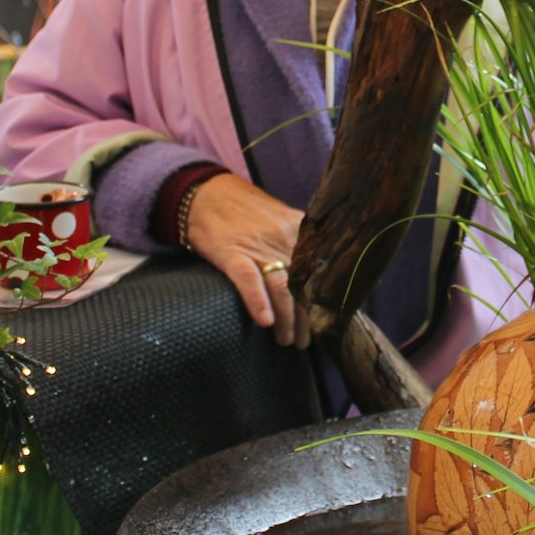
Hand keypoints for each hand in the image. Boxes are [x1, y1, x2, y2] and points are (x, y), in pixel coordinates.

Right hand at [183, 174, 307, 346]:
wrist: (207, 192)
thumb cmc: (246, 211)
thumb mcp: (281, 221)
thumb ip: (299, 244)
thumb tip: (318, 277)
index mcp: (299, 232)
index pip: (319, 271)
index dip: (323, 300)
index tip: (326, 320)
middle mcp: (283, 239)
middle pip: (303, 286)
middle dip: (307, 318)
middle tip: (306, 341)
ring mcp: (257, 247)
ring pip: (281, 288)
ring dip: (287, 320)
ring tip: (287, 341)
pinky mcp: (231, 252)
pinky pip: (248, 280)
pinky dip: (257, 301)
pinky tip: (264, 321)